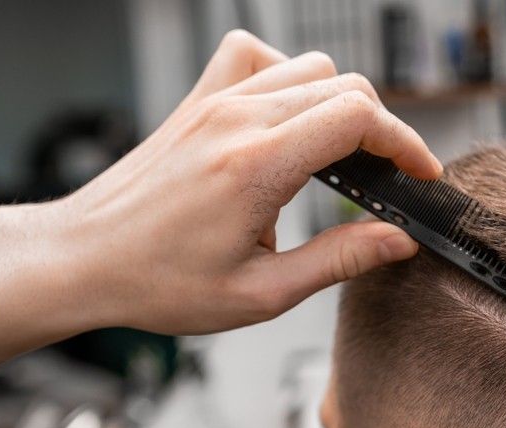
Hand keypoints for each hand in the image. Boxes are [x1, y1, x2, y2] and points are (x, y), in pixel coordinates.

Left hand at [0, 30, 437, 363]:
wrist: (85, 258)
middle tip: (389, 177)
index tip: (421, 172)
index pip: (357, 118)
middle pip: (344, 88)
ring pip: (309, 69)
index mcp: (257, 166)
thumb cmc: (159, 282)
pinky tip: (290, 119)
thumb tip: (398, 242)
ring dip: (341, 106)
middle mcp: (237, 120)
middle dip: (383, 130)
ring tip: (343, 158)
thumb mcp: (262, 293)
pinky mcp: (199, 102)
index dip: (405, 143)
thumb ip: (339, 260)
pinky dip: (289, 78)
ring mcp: (215, 103)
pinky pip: (257, 57)